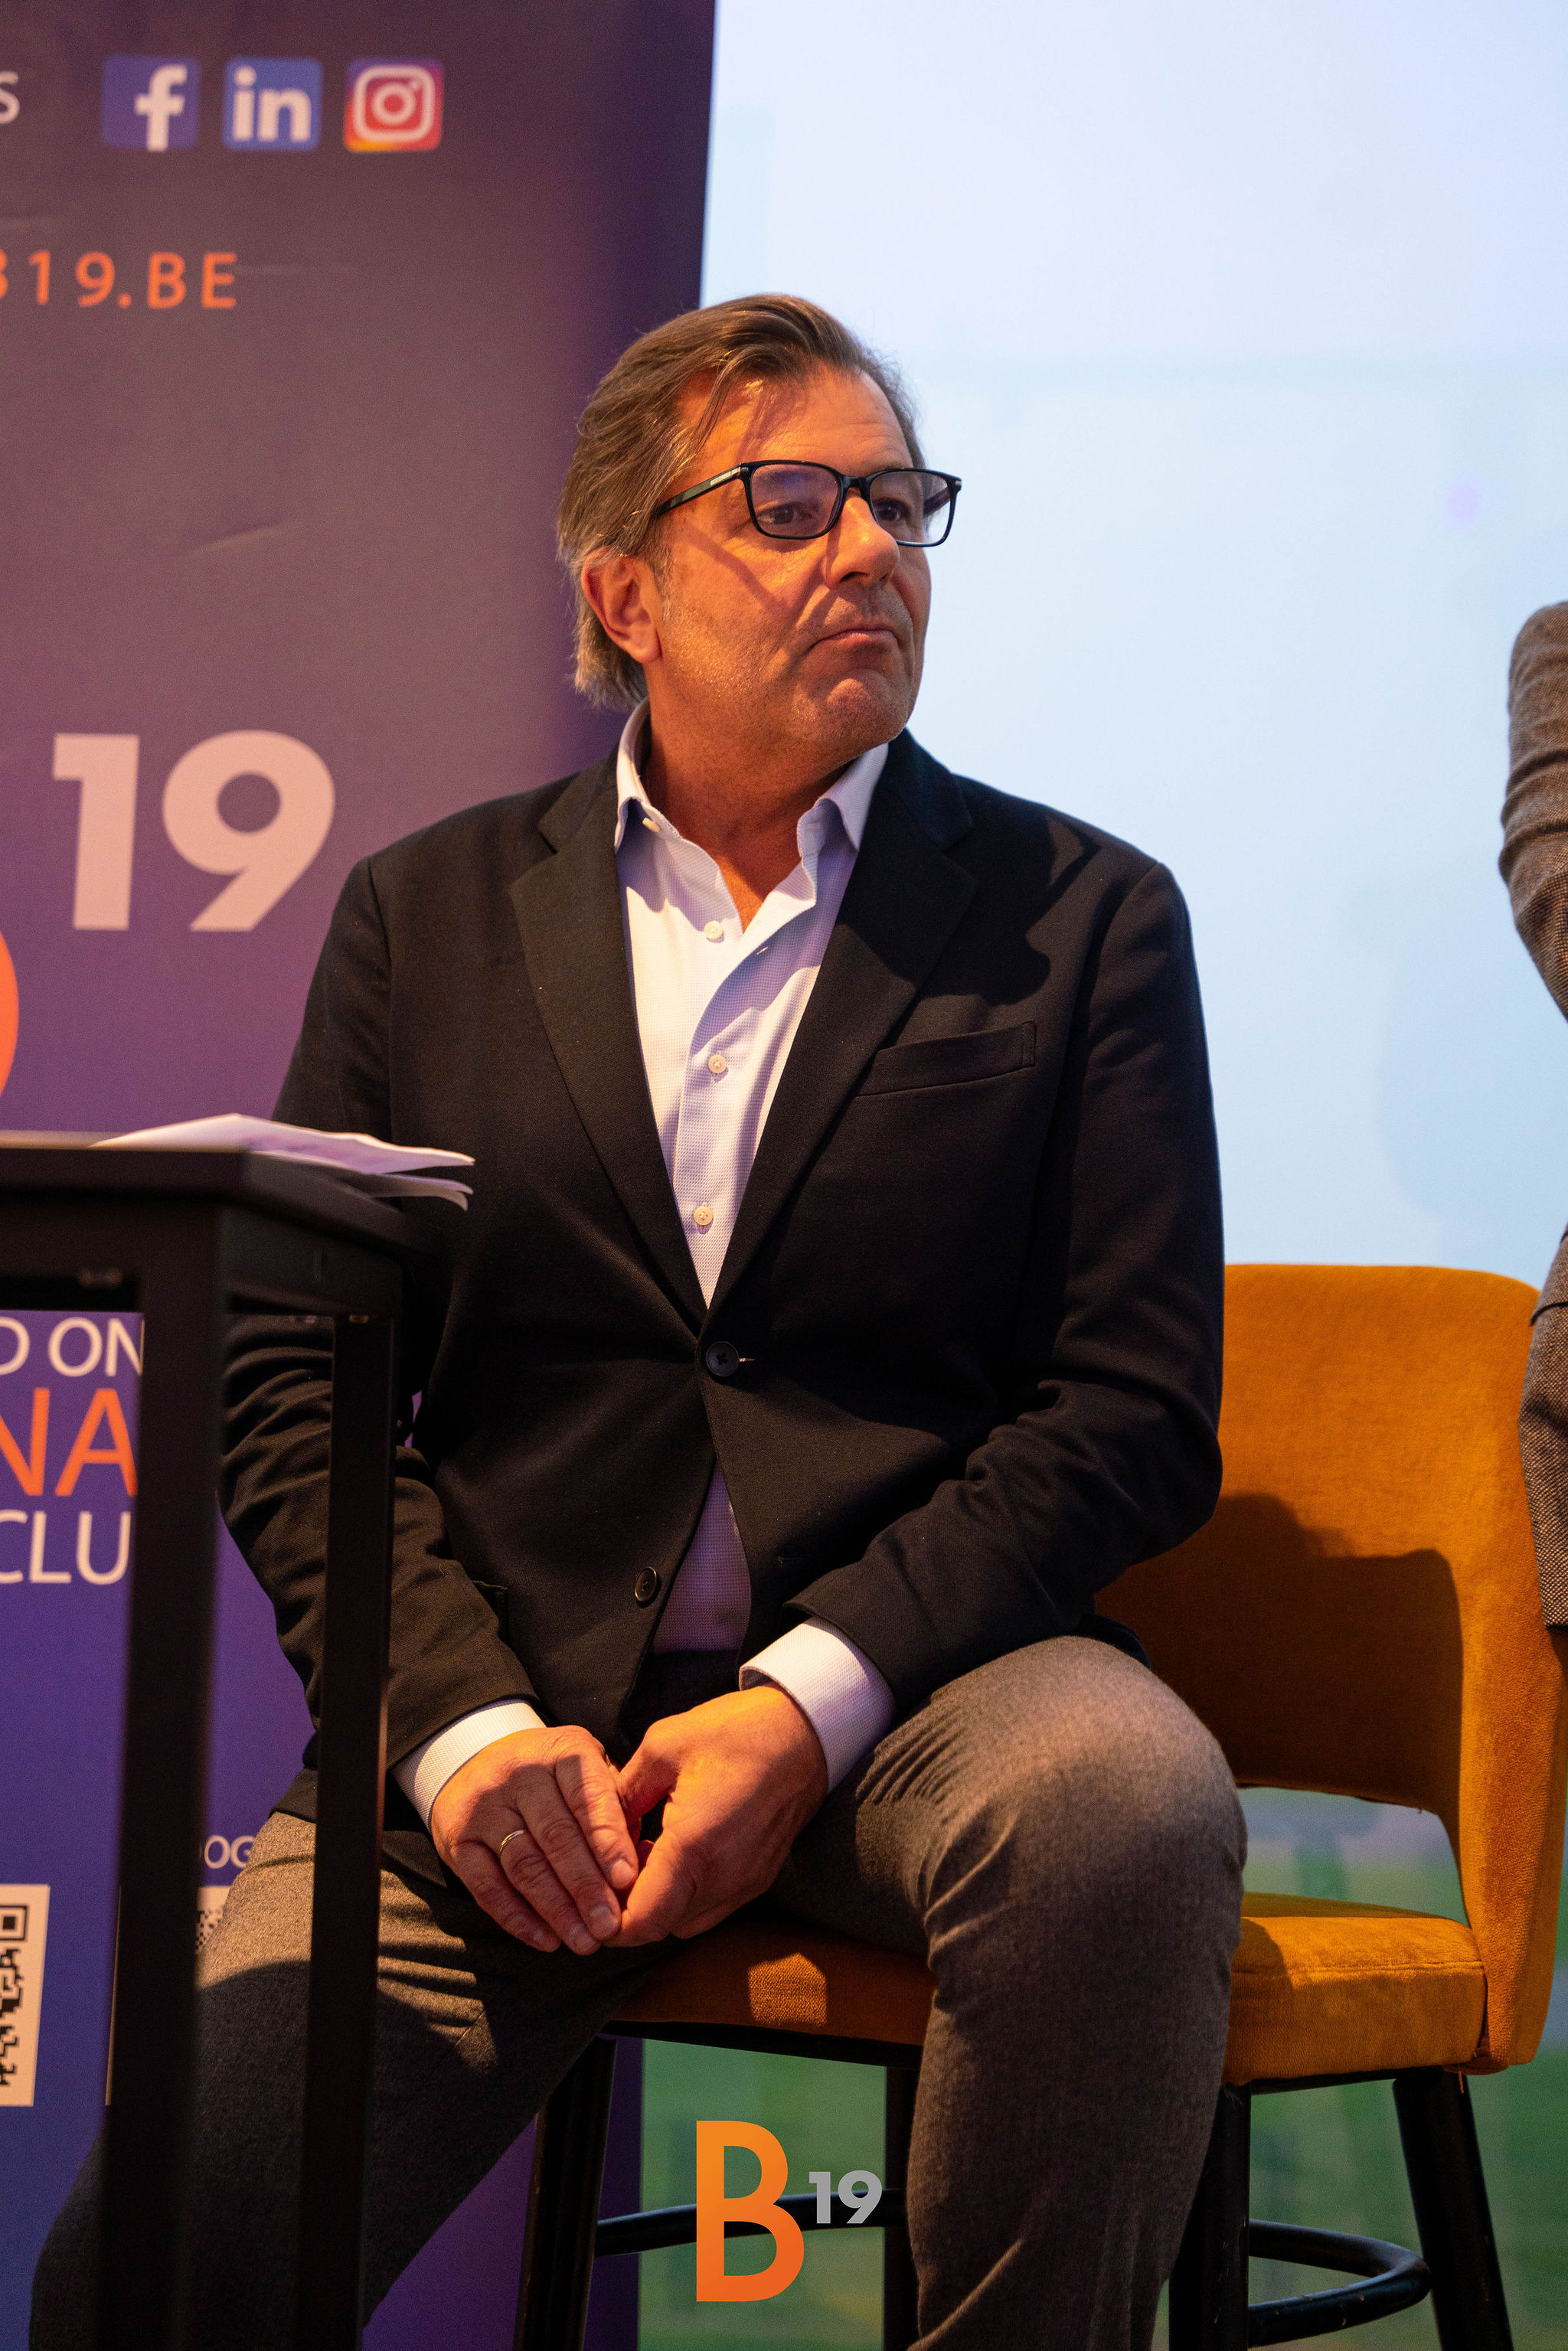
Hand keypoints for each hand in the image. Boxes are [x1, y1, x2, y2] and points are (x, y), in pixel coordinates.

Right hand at [430, 1726, 639, 1954]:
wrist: (474, 1763)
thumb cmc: (554, 1778)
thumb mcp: (587, 1772)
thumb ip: (614, 1809)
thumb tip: (636, 1867)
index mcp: (562, 1751)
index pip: (588, 1796)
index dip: (607, 1840)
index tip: (626, 1879)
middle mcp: (520, 1772)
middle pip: (556, 1836)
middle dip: (586, 1886)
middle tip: (609, 1925)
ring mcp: (483, 1806)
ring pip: (524, 1865)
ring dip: (557, 1910)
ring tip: (585, 1941)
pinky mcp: (457, 1841)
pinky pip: (487, 1887)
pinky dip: (518, 1918)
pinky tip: (547, 1939)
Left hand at [612, 1685, 829, 1944]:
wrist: (804, 1734)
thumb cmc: (737, 1731)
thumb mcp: (662, 1747)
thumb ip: (620, 1795)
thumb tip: (591, 1829)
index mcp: (695, 1846)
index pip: (642, 1920)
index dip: (607, 1920)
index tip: (588, 1895)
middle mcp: (723, 1878)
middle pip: (658, 1926)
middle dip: (625, 1907)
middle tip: (603, 1869)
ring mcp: (744, 1885)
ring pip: (682, 1922)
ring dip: (654, 1902)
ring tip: (637, 1856)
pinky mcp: (756, 1881)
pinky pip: (707, 1908)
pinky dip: (680, 1896)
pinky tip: (668, 1855)